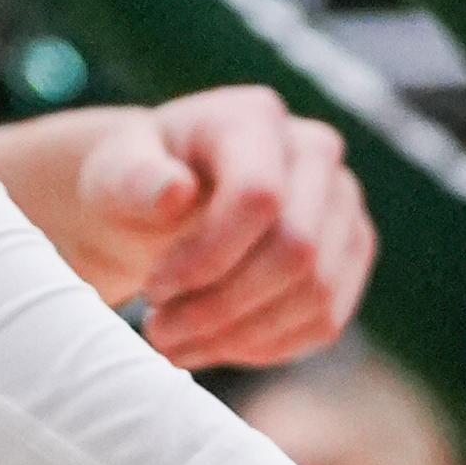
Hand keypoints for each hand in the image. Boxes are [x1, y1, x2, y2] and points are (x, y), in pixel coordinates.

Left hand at [0, 85, 374, 364]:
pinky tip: (217, 345)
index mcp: (254, 117)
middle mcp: (314, 151)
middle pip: (296, 249)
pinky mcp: (351, 251)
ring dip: (242, 336)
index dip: (208, 258)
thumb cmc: (137, 180)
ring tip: (178, 345)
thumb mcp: (115, 172)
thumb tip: (173, 192)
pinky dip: (268, 347)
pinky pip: (326, 319)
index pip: (259, 196)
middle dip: (222, 307)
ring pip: (316, 293)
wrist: (165, 197)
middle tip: (160, 332)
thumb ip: (134, 178)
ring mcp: (343, 202)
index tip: (154, 291)